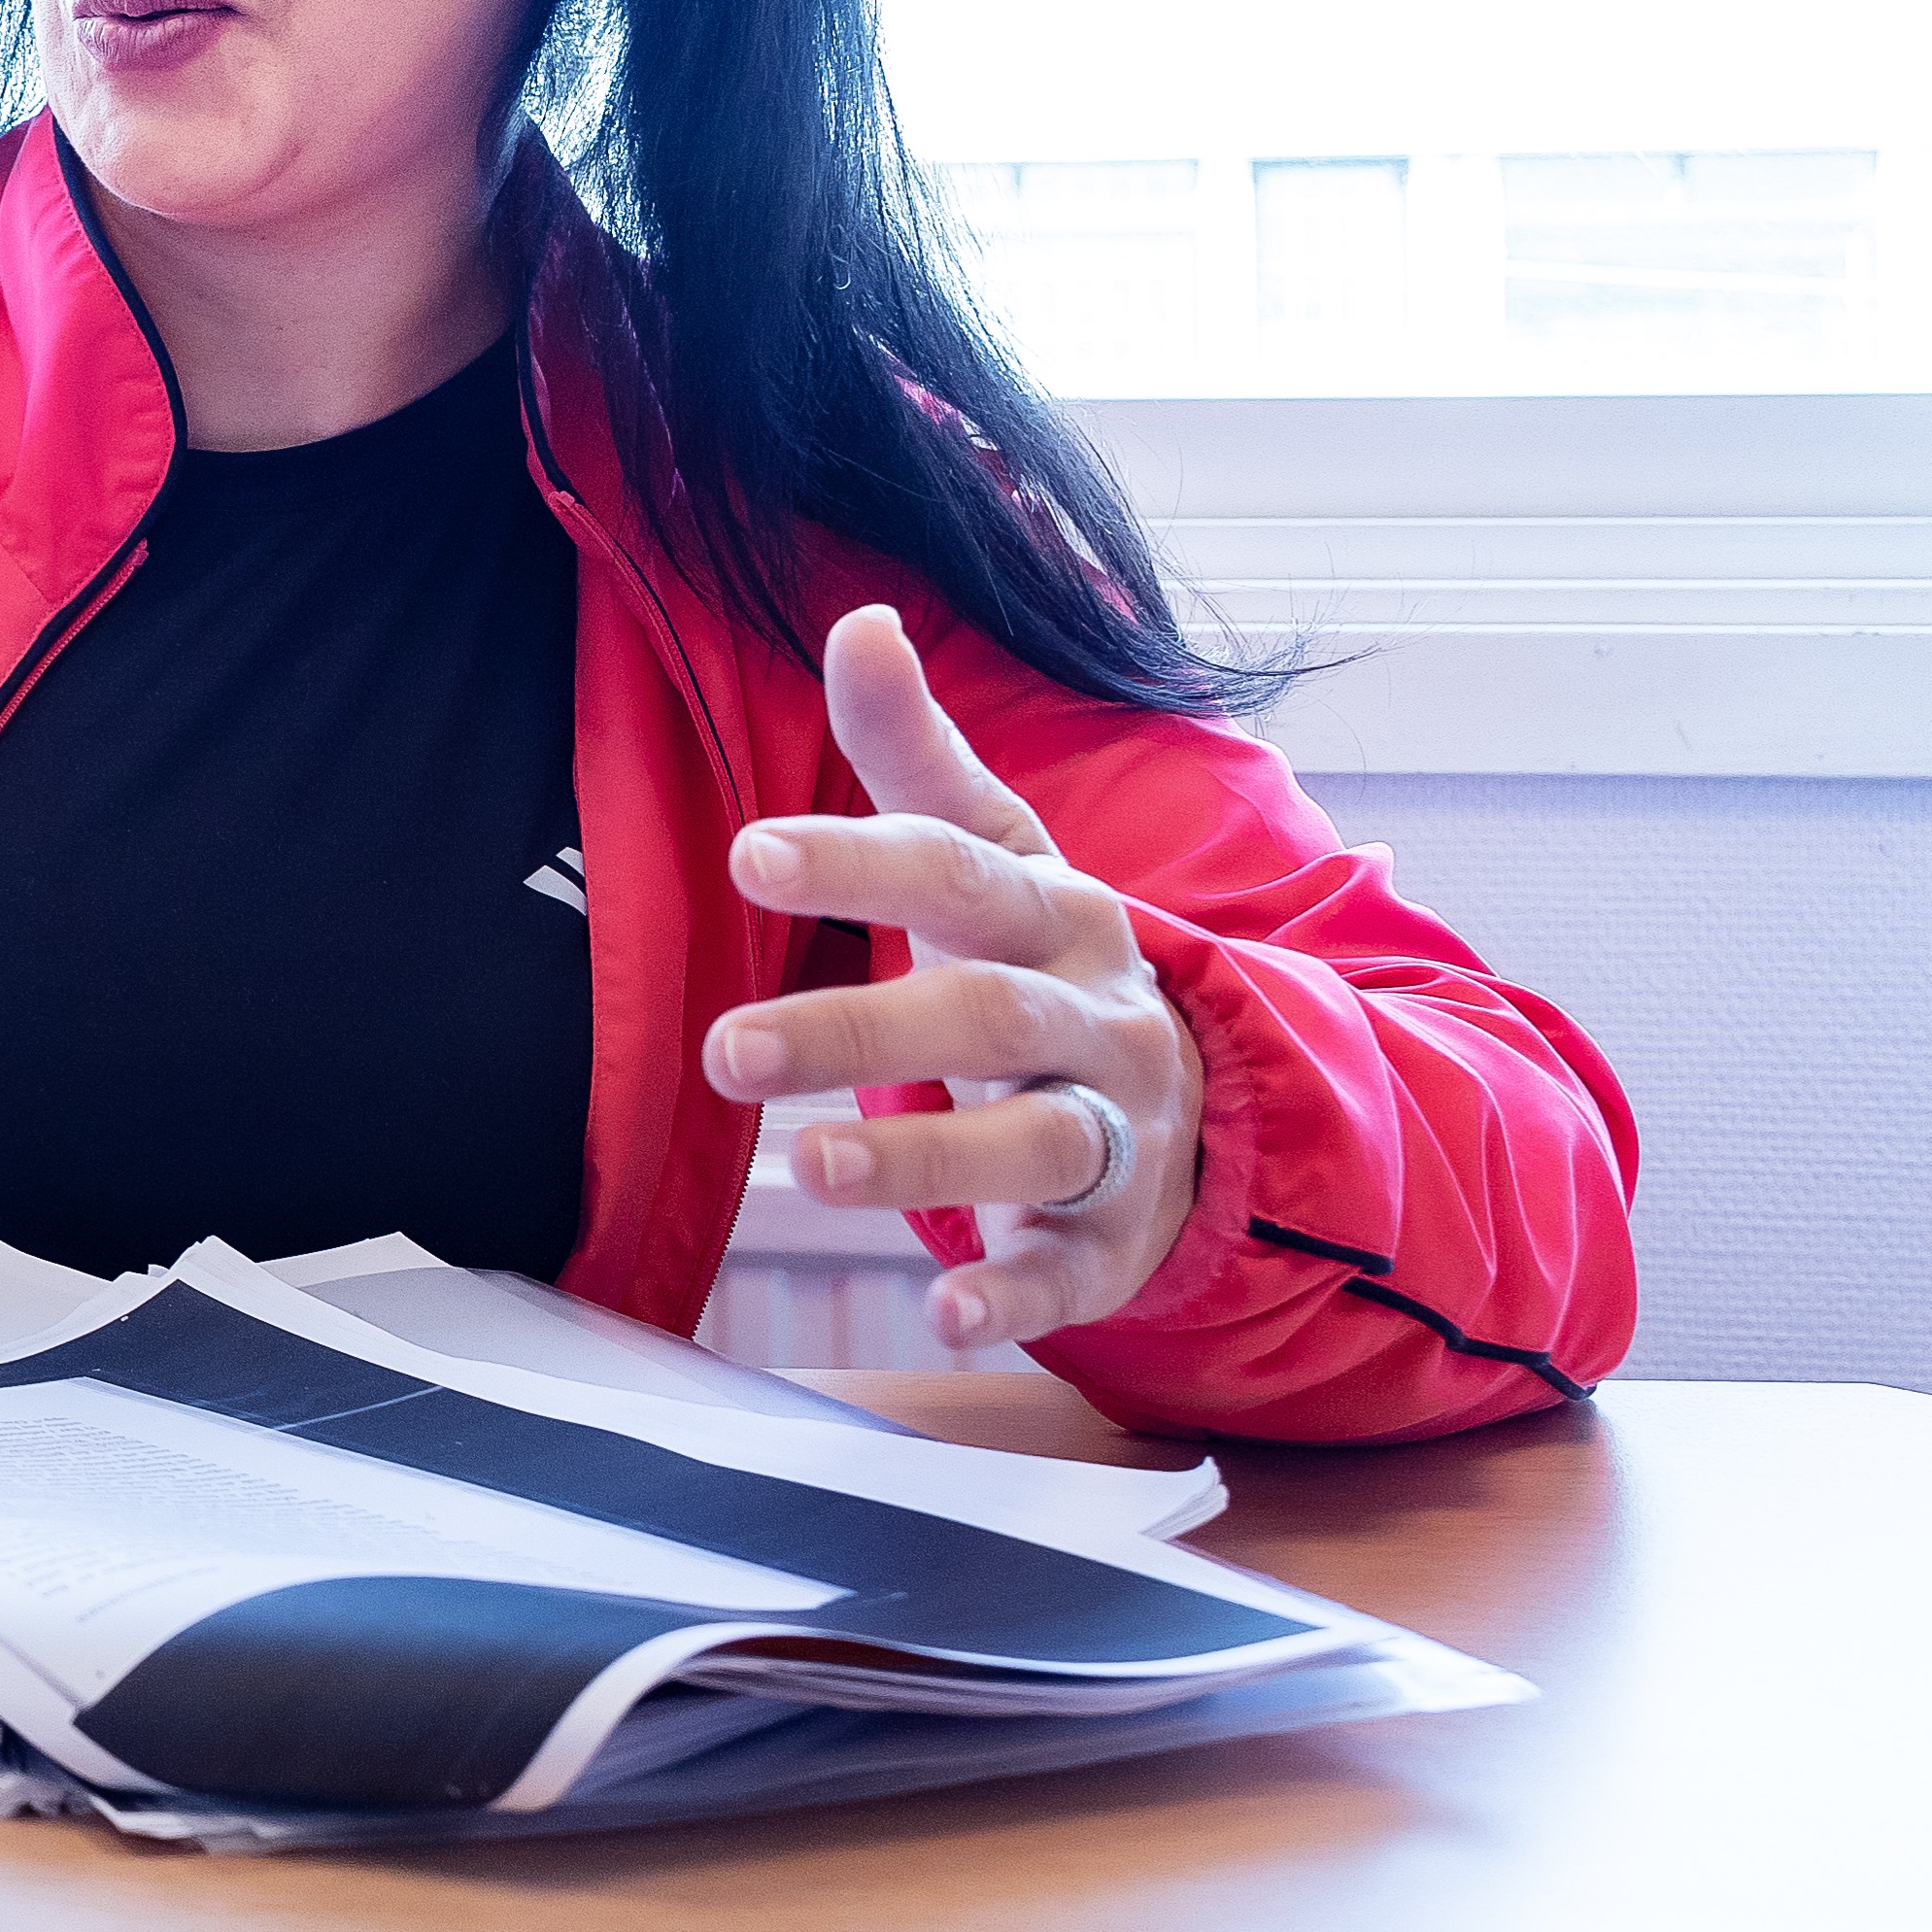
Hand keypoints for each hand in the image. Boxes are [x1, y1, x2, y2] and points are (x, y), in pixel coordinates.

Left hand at [694, 606, 1205, 1348]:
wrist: (1203, 1095)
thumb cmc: (1045, 959)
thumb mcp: (997, 852)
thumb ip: (913, 753)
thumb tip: (859, 620)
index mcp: (1057, 910)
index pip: (956, 871)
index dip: (858, 859)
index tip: (748, 849)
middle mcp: (1097, 1016)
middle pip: (987, 1015)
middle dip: (858, 1031)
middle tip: (728, 1049)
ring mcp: (1120, 1131)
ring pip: (1036, 1142)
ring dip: (927, 1160)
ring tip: (811, 1171)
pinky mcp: (1117, 1241)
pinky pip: (1077, 1271)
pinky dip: (1022, 1297)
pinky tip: (954, 1312)